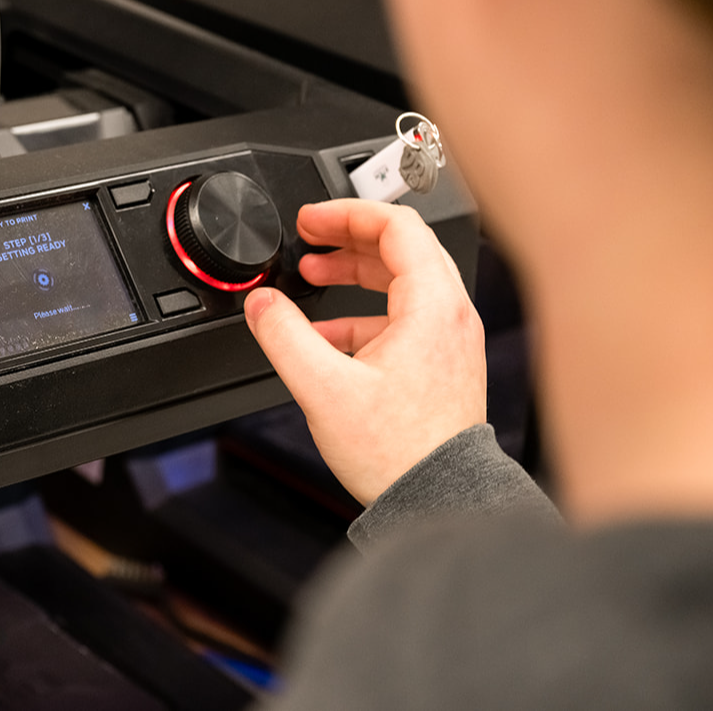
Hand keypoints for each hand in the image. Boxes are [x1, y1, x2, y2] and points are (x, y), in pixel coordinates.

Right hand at [244, 199, 486, 506]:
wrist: (438, 499)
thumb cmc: (399, 451)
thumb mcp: (323, 387)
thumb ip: (284, 335)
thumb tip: (262, 303)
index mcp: (431, 306)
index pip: (397, 226)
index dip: (347, 213)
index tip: (312, 220)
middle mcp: (450, 315)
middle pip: (403, 246)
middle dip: (349, 237)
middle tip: (311, 236)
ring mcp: (451, 339)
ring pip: (405, 280)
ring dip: (357, 270)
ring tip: (315, 274)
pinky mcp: (443, 363)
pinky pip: (406, 315)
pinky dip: (366, 309)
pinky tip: (329, 334)